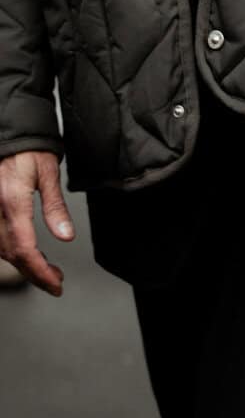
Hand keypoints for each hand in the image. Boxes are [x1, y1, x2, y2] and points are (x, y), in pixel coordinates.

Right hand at [0, 149, 73, 295]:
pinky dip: (12, 250)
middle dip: (35, 273)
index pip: (25, 249)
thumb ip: (55, 207)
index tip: (55, 284)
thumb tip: (66, 236)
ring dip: (23, 263)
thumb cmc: (28, 148)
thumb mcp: (48, 173)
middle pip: (12, 255)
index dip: (40, 272)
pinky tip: (27, 253)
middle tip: (56, 281)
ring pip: (1, 250)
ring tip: (46, 269)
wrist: (8, 133)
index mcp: (12, 201)